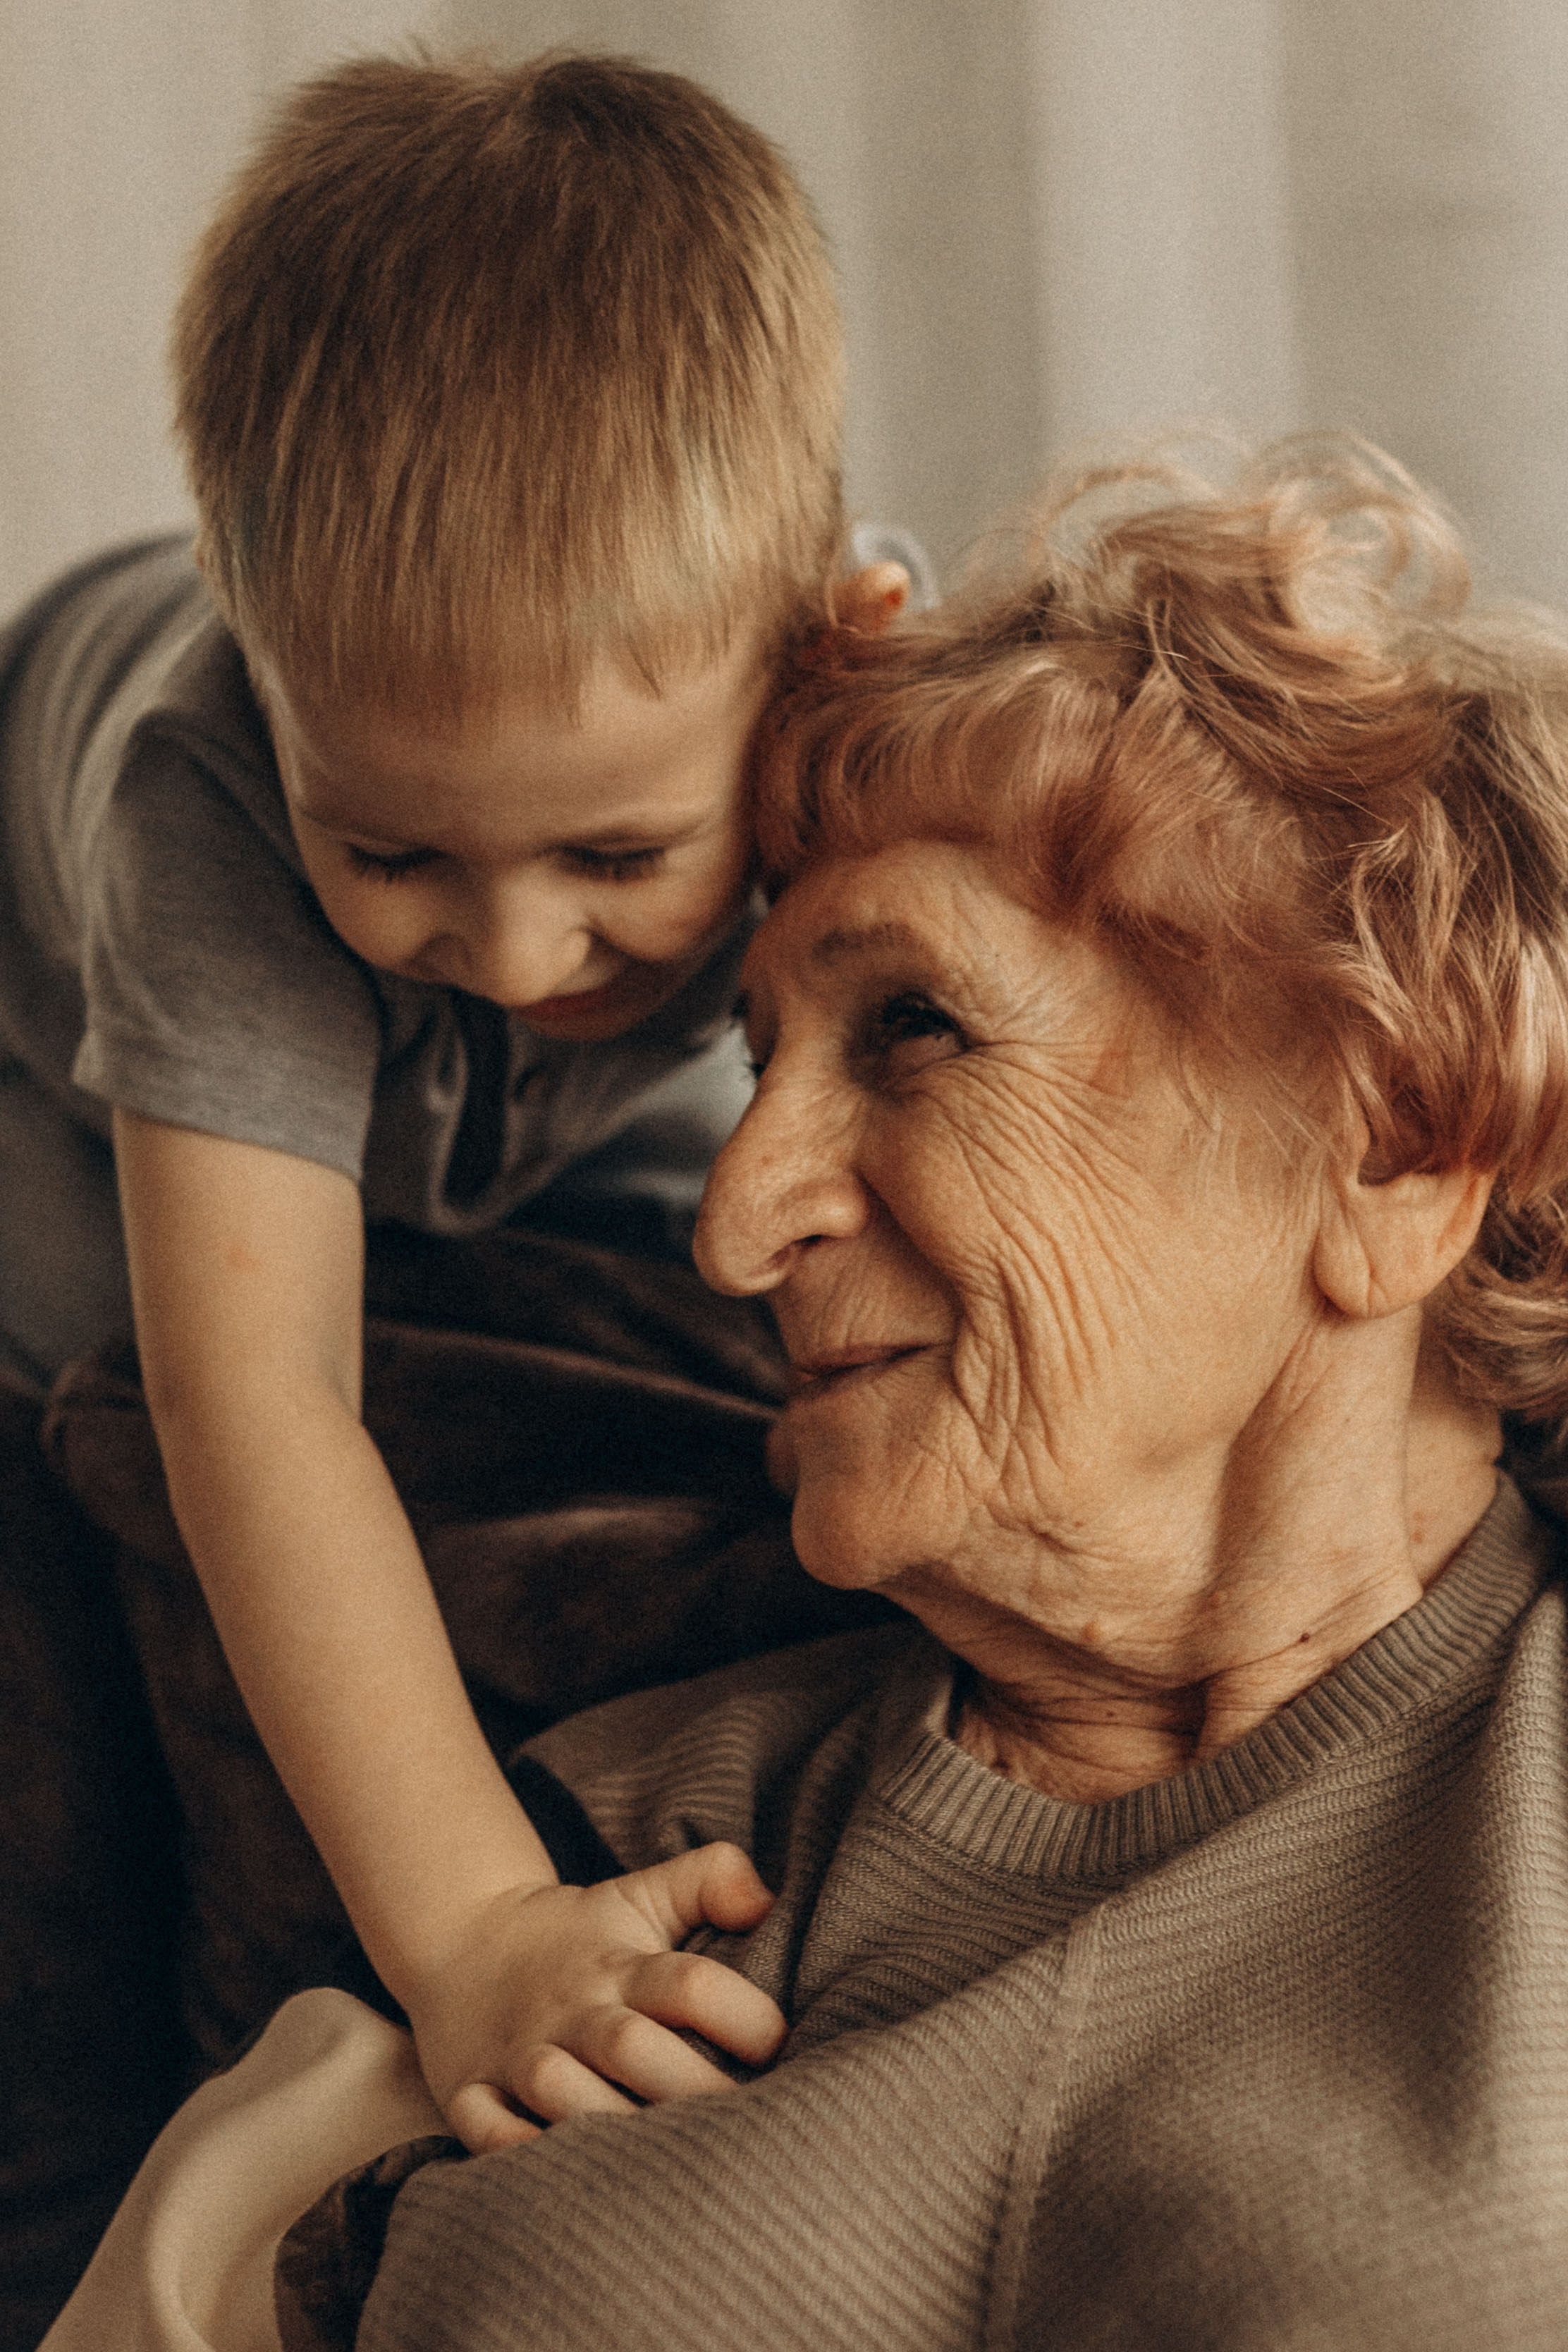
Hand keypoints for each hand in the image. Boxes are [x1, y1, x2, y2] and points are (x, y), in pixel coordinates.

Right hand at [403, 1843, 786, 2152]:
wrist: (460, 1937)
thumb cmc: (576, 1933)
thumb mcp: (641, 1893)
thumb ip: (710, 1879)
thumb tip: (768, 1900)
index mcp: (620, 1965)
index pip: (689, 1984)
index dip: (745, 2016)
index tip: (779, 2049)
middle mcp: (572, 2010)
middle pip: (632, 2045)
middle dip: (691, 2087)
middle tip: (745, 2128)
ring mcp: (518, 2052)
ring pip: (557, 2089)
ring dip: (607, 2124)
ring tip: (666, 2164)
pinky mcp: (469, 2090)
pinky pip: (485, 2126)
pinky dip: (513, 2151)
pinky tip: (558, 2174)